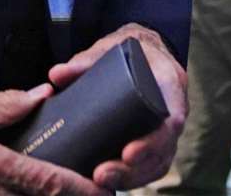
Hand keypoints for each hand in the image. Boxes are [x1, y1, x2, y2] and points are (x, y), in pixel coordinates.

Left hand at [47, 24, 187, 190]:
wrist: (146, 49)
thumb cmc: (130, 49)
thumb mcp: (109, 48)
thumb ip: (84, 61)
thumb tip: (55, 75)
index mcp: (169, 81)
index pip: (171, 119)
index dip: (153, 141)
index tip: (127, 154)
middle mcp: (175, 107)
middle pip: (164, 148)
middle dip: (136, 168)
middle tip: (104, 174)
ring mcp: (168, 126)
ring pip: (160, 161)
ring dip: (133, 177)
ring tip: (103, 181)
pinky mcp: (159, 138)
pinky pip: (154, 164)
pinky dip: (135, 176)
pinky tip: (114, 182)